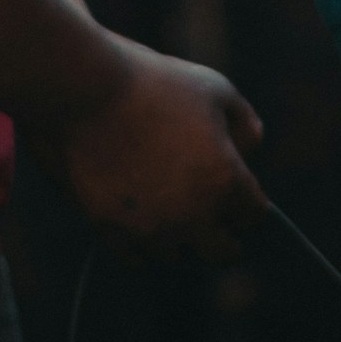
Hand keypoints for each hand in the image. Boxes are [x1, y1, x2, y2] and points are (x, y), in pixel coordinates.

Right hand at [53, 39, 266, 262]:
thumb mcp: (213, 88)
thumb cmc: (154, 83)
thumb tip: (250, 151)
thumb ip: (244, 122)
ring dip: (179, 238)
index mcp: (225, 180)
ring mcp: (153, 229)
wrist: (87, 89)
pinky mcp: (115, 233)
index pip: (254, 215)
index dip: (246, 199)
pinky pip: (139, 258)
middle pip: (223, 252)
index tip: (232, 187)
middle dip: (221, 230)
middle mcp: (194, 216)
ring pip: (179, 257)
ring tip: (167, 207)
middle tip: (205, 206)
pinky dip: (143, 243)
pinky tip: (139, 215)